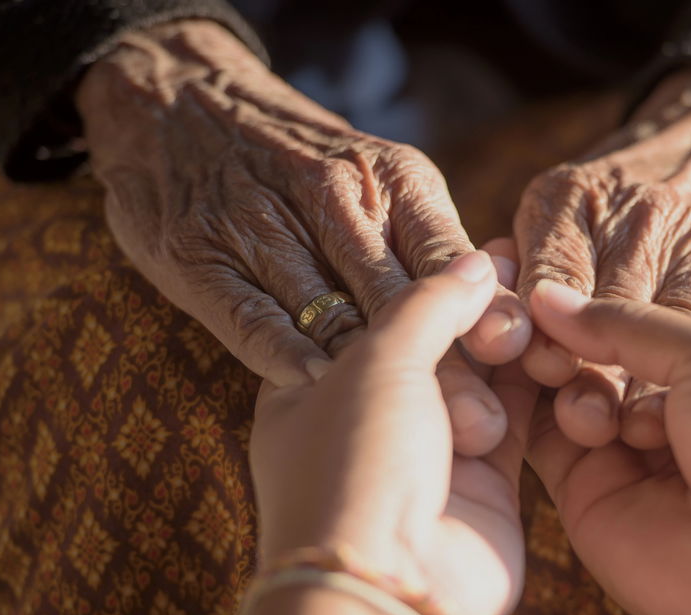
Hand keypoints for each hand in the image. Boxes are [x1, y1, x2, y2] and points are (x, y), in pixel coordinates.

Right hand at [76, 20, 530, 455]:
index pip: (447, 253)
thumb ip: (435, 245)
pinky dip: (287, 360)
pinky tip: (319, 398)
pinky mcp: (199, 258)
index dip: (481, 310)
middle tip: (481, 428)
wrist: (176, 101)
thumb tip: (500, 312)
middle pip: (396, 296)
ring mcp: (259, 226)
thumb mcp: (380, 178)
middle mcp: (330, 195)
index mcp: (390, 178)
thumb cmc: (302, 161)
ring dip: (372, 382)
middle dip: (442, 366)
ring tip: (416, 437)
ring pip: (329, 314)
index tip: (514, 358)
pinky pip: (252, 319)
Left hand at [249, 248, 537, 614]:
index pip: (372, 313)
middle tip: (514, 273)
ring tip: (538, 306)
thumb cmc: (355, 464)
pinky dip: (536, 386)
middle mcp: (370, 421)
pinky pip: (519, 420)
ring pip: (481, 378)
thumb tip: (477, 260)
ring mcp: (429, 455)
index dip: (422, 279)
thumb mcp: (378, 358)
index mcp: (312, 388)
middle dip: (472, 311)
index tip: (470, 245)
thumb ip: (428, 303)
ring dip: (509, 344)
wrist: (389, 583)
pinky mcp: (485, 485)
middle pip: (433, 343)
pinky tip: (558, 344)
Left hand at [515, 68, 690, 448]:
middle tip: (582, 421)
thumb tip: (496, 331)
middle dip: (593, 371)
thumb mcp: (562, 202)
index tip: (543, 374)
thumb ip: (527, 263)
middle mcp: (638, 214)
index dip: (545, 334)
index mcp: (572, 199)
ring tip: (630, 429)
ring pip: (669, 325)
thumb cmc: (629, 189)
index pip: (547, 279)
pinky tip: (687, 404)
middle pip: (608, 310)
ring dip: (647, 384)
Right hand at [525, 280, 690, 614]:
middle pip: (589, 351)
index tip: (548, 258)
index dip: (592, 291)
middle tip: (532, 303)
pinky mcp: (582, 491)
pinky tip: (532, 372)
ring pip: (559, 387)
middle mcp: (661, 409)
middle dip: (562, 326)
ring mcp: (619, 451)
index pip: (633, 318)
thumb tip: (549, 294)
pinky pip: (538, 435)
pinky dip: (525, 402)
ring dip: (551, 362)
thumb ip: (627, 322)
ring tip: (557, 362)